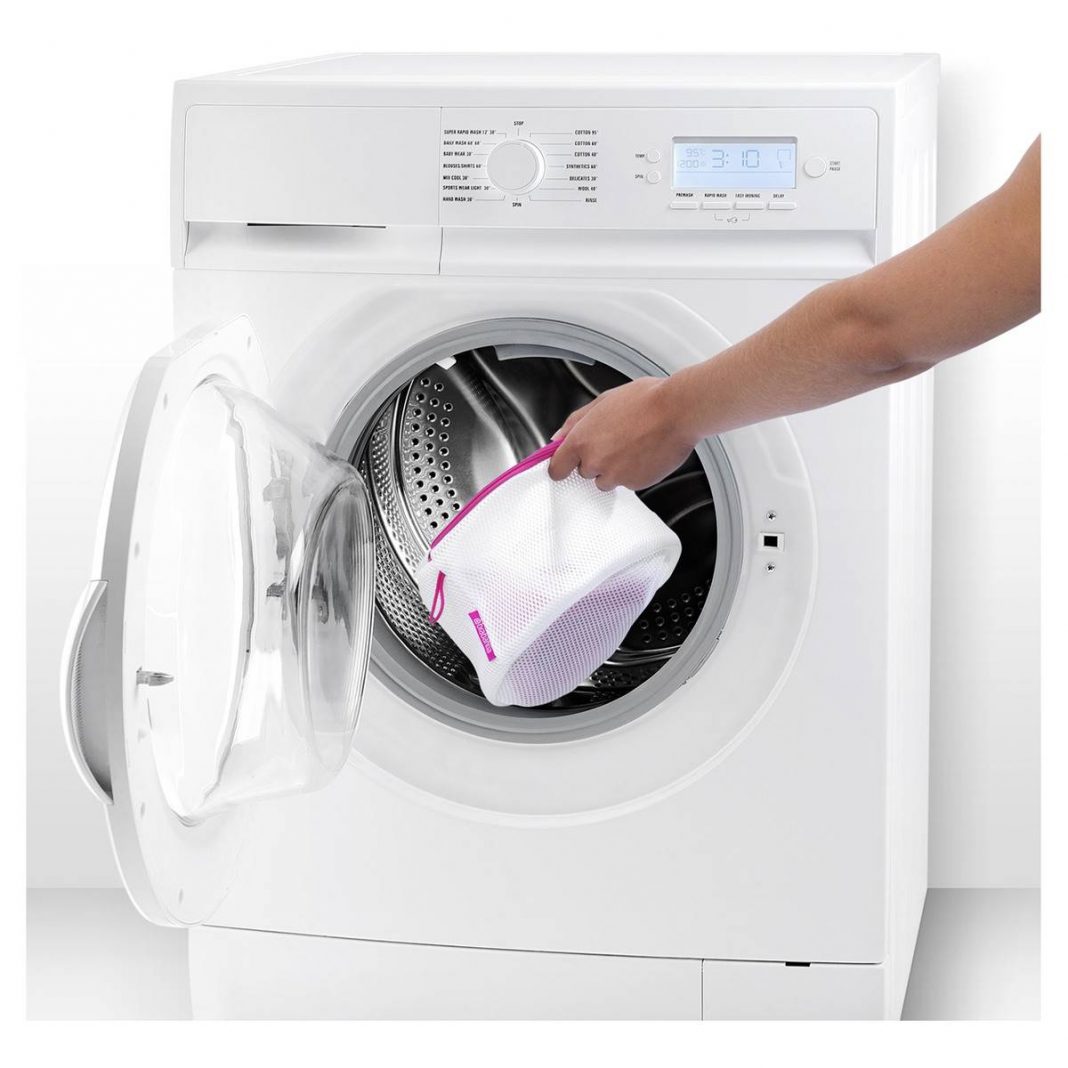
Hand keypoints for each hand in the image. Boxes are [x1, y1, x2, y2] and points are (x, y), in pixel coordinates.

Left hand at [547, 376, 697, 490]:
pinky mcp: (635, 484)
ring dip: (614, 468)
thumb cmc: (645, 401)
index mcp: (581, 440)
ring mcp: (615, 475)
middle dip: (596, 460)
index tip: (565, 464)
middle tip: (615, 440)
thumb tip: (558, 437)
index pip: (557, 468)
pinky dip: (634, 472)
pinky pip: (628, 483)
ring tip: (632, 445)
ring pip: (606, 480)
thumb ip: (575, 422)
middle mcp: (595, 461)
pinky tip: (644, 452)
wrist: (678, 411)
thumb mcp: (602, 401)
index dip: (561, 466)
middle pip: (584, 472)